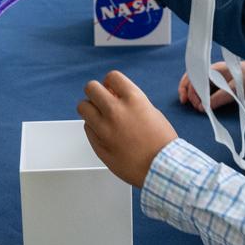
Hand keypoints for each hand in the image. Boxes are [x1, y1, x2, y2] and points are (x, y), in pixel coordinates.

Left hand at [77, 71, 177, 187]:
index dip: (110, 82)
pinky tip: (104, 132)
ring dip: (91, 109)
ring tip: (100, 116)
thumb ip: (131, 102)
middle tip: (102, 100)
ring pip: (82, 107)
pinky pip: (87, 127)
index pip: (112, 76)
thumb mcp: (151, 112)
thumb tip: (115, 97)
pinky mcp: (97, 144)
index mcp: (133, 99)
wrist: (161, 168)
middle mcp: (116, 111)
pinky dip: (93, 127)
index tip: (111, 88)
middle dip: (96, 92)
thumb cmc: (161, 143)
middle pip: (91, 88)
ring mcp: (104, 128)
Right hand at [178, 59, 244, 111]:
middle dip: (188, 92)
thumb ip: (220, 97)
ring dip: (193, 94)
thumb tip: (203, 108)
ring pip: (197, 85)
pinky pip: (205, 89)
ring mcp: (215, 78)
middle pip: (192, 80)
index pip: (194, 77)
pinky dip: (200, 96)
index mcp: (214, 69)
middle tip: (190, 106)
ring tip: (193, 105)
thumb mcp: (236, 89)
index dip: (190, 91)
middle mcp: (212, 73)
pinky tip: (200, 104)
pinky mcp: (220, 85)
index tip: (195, 105)